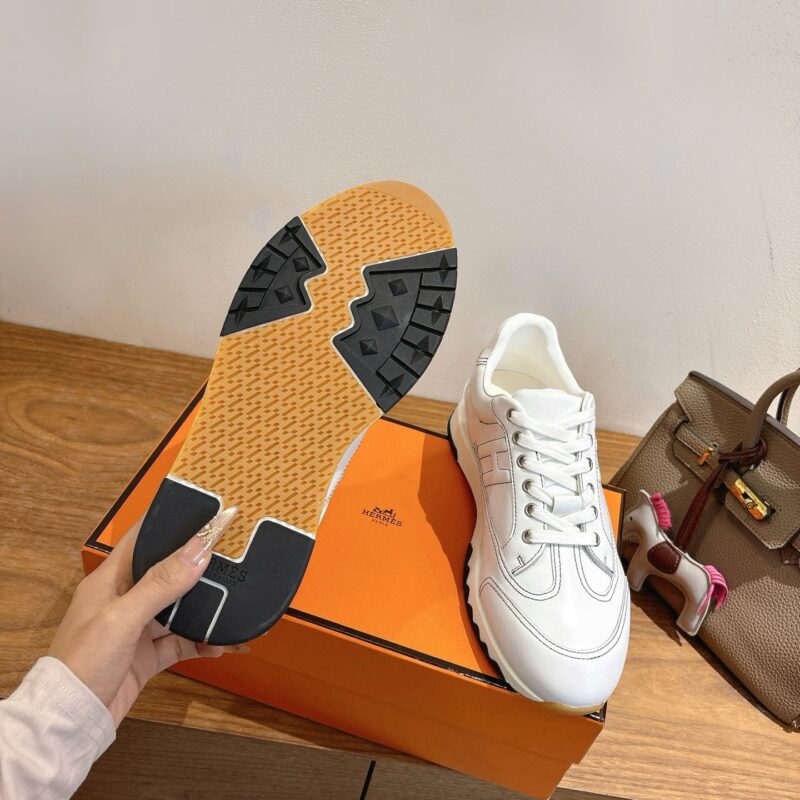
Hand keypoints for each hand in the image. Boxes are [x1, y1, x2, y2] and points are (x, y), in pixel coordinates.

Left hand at [48, 509, 246, 724]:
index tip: (200, 511)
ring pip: (178, 609)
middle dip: (196, 565)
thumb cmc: (82, 664)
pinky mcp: (146, 656)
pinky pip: (181, 642)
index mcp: (109, 580)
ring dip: (204, 607)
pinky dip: (202, 641)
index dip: (168, 522)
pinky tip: (223, 642)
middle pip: (166, 573)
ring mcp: (136, 629)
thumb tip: (198, 549)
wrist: (70, 723)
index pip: (141, 539)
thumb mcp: (122, 618)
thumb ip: (161, 584)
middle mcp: (123, 600)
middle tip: (230, 554)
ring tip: (235, 599)